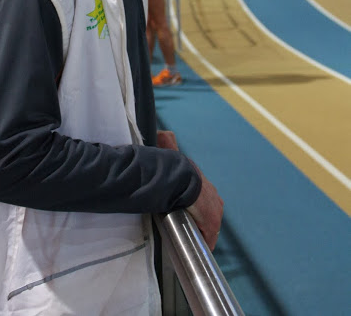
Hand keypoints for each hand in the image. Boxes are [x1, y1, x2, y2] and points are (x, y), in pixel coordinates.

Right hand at [157, 130, 222, 249]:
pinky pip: (209, 237)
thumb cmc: (175, 168)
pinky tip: (195, 247)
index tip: (188, 214)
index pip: (205, 201)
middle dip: (200, 222)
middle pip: (209, 215)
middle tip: (187, 229)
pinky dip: (203, 242)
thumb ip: (168, 142)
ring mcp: (215, 210)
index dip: (197, 208)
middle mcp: (214, 198)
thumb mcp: (173, 153)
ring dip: (202, 232)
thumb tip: (162, 132)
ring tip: (189, 239)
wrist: (181, 178)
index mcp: (206, 185)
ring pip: (209, 227)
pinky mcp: (211, 222)